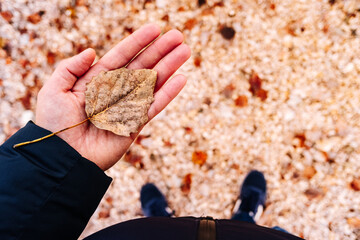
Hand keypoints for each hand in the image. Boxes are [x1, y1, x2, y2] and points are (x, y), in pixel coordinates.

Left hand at [36, 24, 190, 169]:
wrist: (62, 157)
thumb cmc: (54, 124)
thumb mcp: (54, 90)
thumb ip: (70, 67)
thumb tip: (92, 51)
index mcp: (97, 80)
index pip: (122, 56)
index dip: (138, 41)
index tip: (156, 28)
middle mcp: (115, 91)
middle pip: (142, 66)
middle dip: (160, 50)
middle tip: (179, 36)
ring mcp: (127, 107)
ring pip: (153, 83)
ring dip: (170, 67)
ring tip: (186, 51)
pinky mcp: (135, 124)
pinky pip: (154, 106)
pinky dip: (168, 93)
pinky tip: (181, 79)